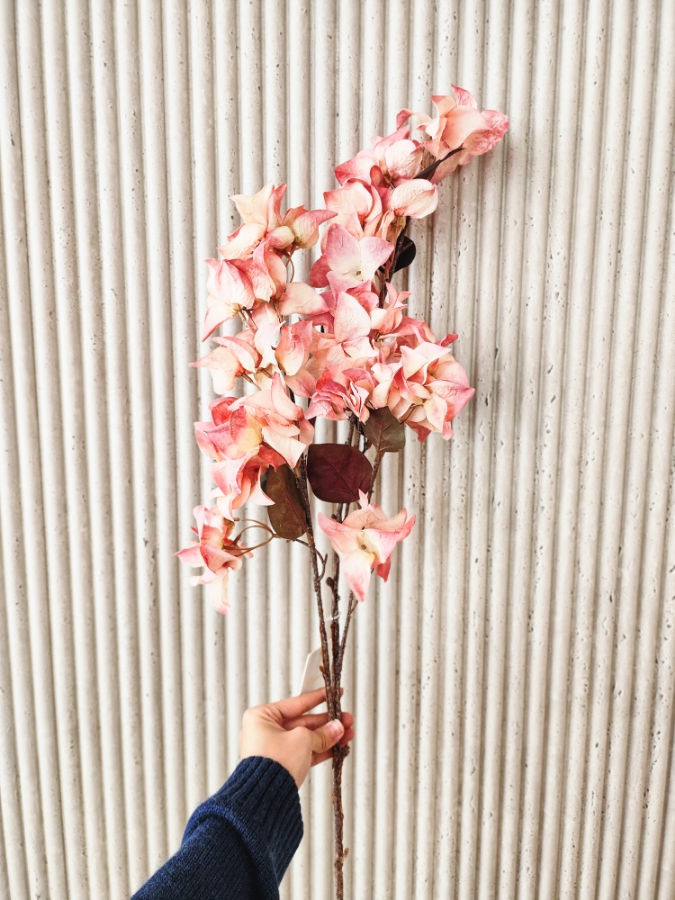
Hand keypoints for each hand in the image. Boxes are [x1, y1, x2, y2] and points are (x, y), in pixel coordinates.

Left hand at [240, 687, 354, 787]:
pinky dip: (321, 750)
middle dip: (328, 722)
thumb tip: (337, 728)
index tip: (331, 693)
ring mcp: (274, 749)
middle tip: (346, 719)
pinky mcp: (282, 765)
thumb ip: (322, 733)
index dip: (317, 698)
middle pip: (304, 722)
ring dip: (328, 736)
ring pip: (306, 739)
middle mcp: (265, 731)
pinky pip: (305, 753)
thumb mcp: (302, 740)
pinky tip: (338, 746)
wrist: (265, 797)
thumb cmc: (272, 763)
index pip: (296, 703)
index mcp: (262, 717)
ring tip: (347, 733)